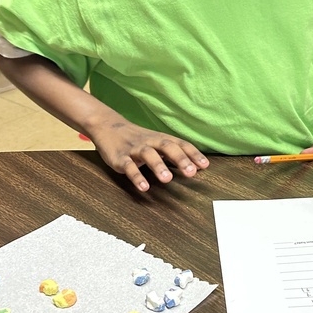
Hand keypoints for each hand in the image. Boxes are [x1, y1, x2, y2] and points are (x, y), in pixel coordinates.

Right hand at [89, 117, 209, 191]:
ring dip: (158, 166)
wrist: (107, 126)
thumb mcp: (156, 142)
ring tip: (167, 179)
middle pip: (167, 147)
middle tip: (191, 172)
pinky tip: (144, 187)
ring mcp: (134, 149)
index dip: (193, 154)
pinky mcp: (120, 158)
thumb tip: (196, 166)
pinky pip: (128, 166)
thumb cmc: (137, 138)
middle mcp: (149, 142)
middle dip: (180, 159)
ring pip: (148, 154)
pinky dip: (136, 176)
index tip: (205, 165)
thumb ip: (173, 153)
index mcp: (160, 139)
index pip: (180, 144)